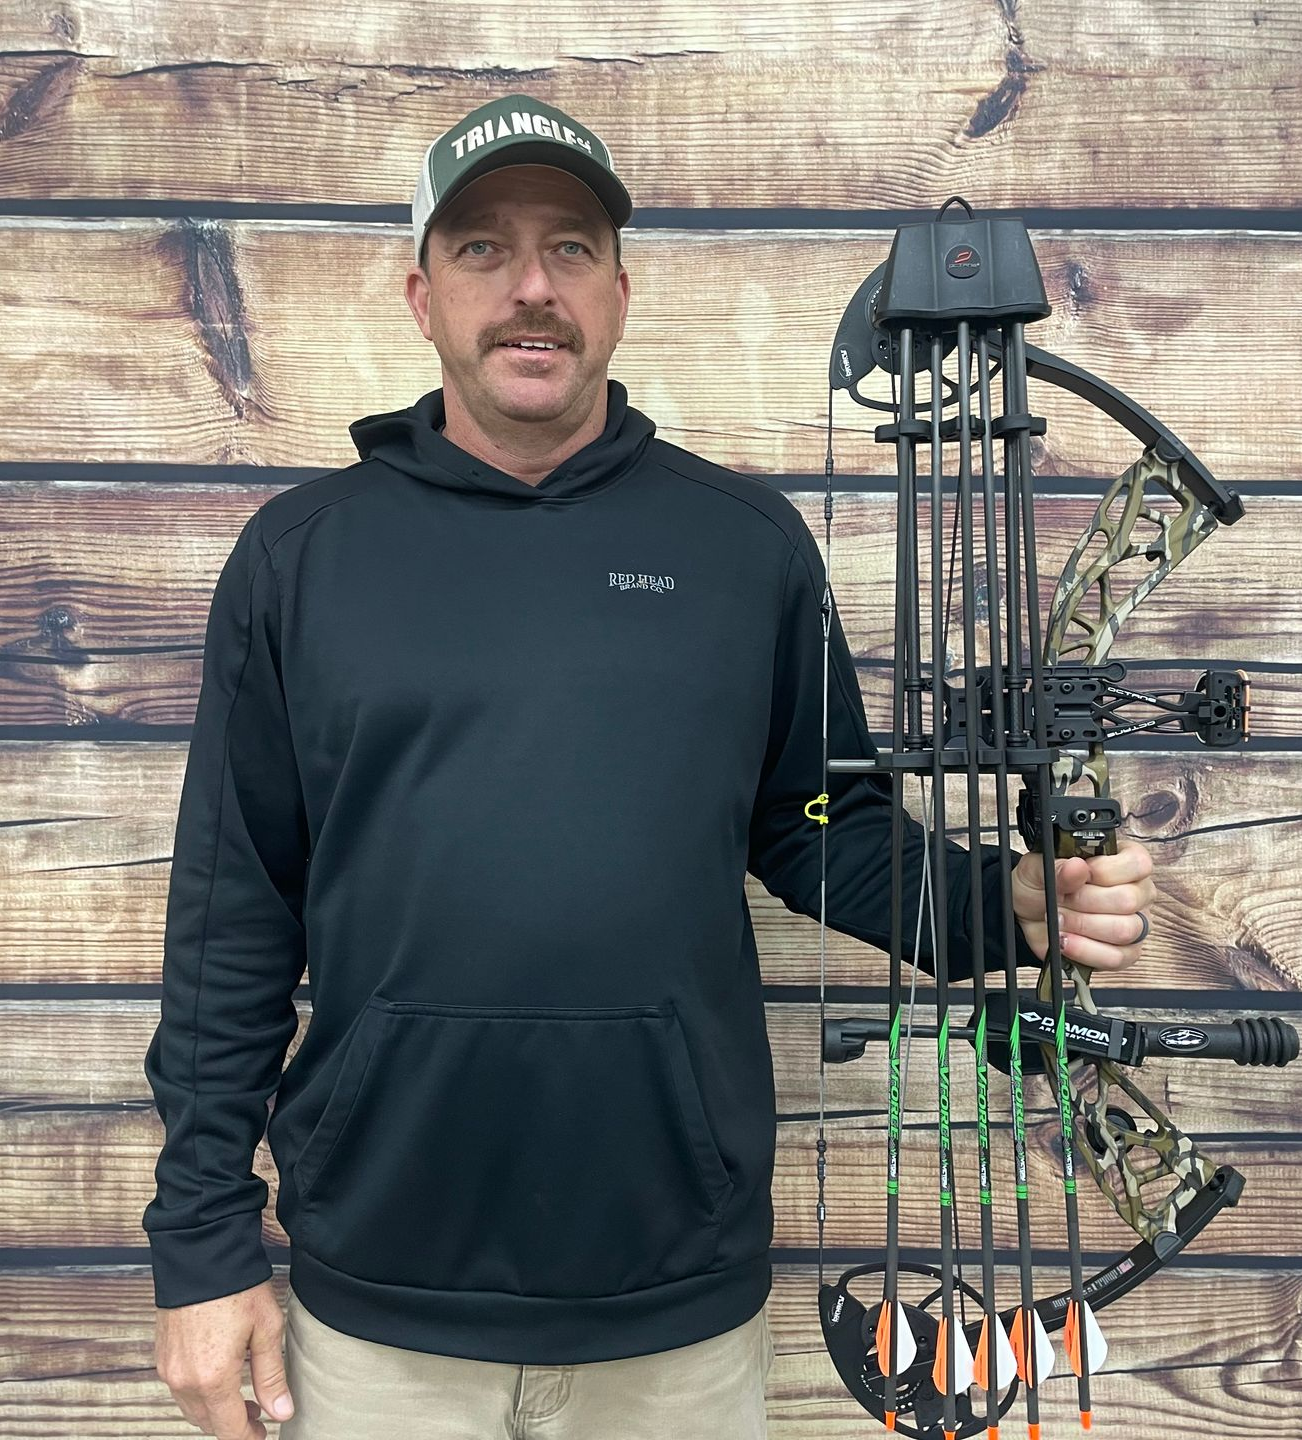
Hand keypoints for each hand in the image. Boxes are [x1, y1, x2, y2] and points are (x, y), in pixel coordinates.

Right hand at [154, 1279, 293, 1436]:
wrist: (200, 1254)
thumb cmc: (237, 1287)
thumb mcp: (267, 1329)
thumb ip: (272, 1376)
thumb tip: (281, 1413)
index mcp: (213, 1378)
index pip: (229, 1429)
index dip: (248, 1438)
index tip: (263, 1435)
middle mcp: (184, 1380)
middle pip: (208, 1423)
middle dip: (233, 1424)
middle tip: (258, 1413)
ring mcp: (169, 1369)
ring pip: (191, 1408)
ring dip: (215, 1411)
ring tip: (242, 1396)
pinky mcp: (162, 1355)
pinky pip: (179, 1389)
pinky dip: (199, 1393)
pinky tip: (218, 1376)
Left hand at [1011, 837, 1155, 972]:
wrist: (1027, 916)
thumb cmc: (1041, 885)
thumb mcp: (1038, 868)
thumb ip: (1058, 867)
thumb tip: (1078, 867)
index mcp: (1126, 863)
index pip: (1137, 863)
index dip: (1104, 870)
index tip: (1075, 873)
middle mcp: (1137, 892)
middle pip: (1128, 900)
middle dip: (1084, 901)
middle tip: (1060, 900)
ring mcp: (1135, 925)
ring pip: (1124, 930)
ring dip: (1083, 926)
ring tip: (1059, 919)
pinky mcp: (1125, 953)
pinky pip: (1116, 958)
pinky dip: (1085, 950)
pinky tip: (1066, 941)